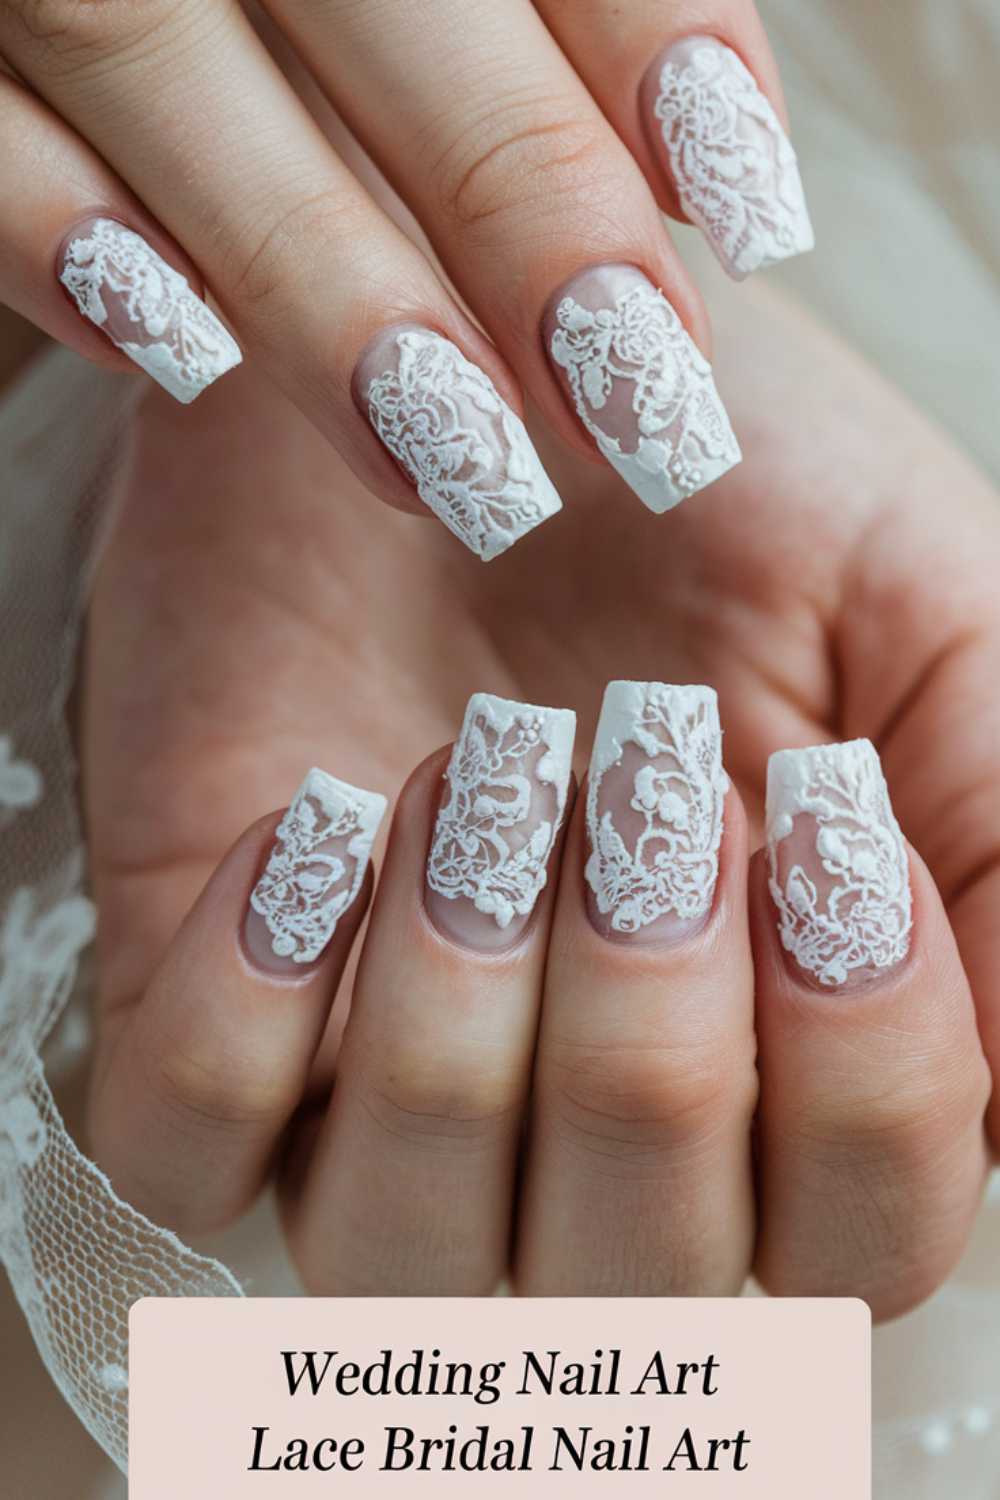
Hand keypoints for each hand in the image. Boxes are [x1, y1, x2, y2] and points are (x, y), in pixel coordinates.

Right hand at [0, 0, 809, 557]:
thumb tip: (684, 174)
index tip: (747, 223)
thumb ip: (540, 13)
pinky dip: (53, 237)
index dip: (653, 43)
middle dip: (523, 201)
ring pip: (153, 58)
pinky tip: (169, 361)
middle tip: (634, 408)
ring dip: (318, 286)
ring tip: (463, 468)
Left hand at [83, 276, 995, 1318]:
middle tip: (644, 775)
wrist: (466, 358)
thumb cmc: (712, 480)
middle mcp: (586, 1117)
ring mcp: (375, 1084)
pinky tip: (324, 820)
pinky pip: (185, 1148)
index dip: (866, 1080)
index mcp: (787, 1053)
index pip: (860, 1241)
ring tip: (485, 776)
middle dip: (650, 1033)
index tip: (818, 814)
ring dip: (458, 1019)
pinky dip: (252, 1006)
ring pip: (404, 1254)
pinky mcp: (205, 1014)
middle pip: (636, 1281)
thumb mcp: (922, 613)